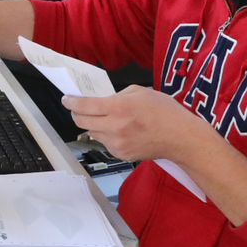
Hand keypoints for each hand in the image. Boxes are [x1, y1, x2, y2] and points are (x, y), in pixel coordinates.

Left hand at [61, 87, 215, 164]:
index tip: (66, 99)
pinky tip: (118, 130)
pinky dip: (105, 135)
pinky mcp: (120, 155)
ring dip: (93, 124)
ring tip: (106, 118)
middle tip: (78, 108)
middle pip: (81, 122)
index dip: (71, 102)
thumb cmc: (164, 111)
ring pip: (92, 133)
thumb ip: (116, 95)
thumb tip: (100, 100)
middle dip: (76, 113)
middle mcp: (115, 127)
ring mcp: (117, 144)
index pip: (84, 106)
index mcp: (119, 108)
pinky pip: (104, 142)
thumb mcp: (140, 92)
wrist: (180, 138)